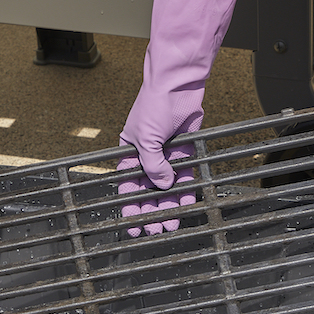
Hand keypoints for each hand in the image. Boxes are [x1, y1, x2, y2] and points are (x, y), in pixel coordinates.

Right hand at [117, 108, 200, 236]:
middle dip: (152, 211)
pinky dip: (186, 190)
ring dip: (169, 205)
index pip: (128, 186)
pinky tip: (186, 204)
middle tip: (156, 228)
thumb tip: (163, 185)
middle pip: (149, 191)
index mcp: (130, 153)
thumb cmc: (153, 104)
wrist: (177, 85)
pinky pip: (185, 175)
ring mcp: (167, 154)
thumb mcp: (145, 138)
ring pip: (168, 186)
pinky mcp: (185, 150)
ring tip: (172, 222)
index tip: (133, 225)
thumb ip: (153, 165)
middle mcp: (148, 155)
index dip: (130, 207)